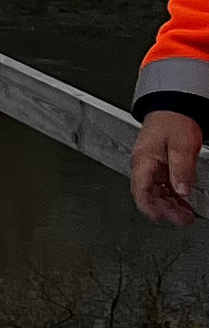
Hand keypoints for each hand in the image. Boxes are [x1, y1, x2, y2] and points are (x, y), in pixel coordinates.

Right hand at [137, 109, 201, 228]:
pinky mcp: (159, 166)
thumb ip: (181, 169)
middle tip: (183, 219)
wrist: (173, 107)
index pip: (141, 190)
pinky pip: (162, 186)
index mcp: (143, 160)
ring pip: (156, 192)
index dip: (149, 207)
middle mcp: (143, 165)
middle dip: (164, 209)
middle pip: (148, 195)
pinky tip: (182, 203)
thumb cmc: (174, 120)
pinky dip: (172, 196)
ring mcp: (151, 166)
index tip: (161, 218)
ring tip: (186, 215)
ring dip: (169, 205)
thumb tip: (182, 191)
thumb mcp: (182, 145)